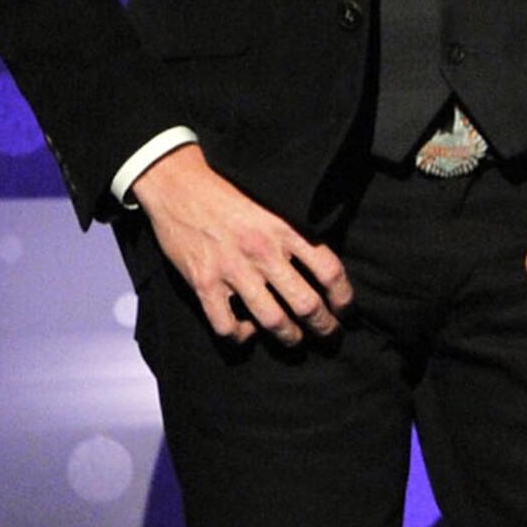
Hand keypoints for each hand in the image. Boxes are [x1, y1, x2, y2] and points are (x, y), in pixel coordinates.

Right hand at [131, 144, 349, 344]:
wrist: (179, 186)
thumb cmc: (231, 195)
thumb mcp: (274, 206)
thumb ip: (298, 234)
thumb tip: (325, 268)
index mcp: (286, 230)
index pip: (330, 271)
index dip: (344, 298)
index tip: (346, 310)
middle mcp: (263, 252)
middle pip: (306, 303)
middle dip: (324, 327)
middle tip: (330, 335)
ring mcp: (232, 269)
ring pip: (272, 320)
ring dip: (289, 337)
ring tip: (295, 341)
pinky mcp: (203, 283)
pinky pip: (226, 325)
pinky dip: (241, 336)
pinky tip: (248, 330)